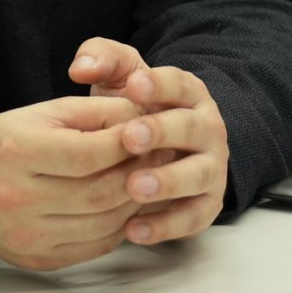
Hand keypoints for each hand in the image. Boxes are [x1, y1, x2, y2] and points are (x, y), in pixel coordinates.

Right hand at [0, 95, 152, 271]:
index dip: (129, 143)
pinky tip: (128, 205)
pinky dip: (120, 225)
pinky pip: (96, 246)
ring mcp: (27, 235)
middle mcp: (17, 198)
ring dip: (137, 201)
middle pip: (100, 192)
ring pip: (105, 223)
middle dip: (140, 173)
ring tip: (151, 178)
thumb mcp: (43, 112)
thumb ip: (94, 113)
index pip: (89, 154)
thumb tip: (144, 119)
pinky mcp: (39, 260)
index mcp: (17, 153)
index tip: (153, 131)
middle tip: (163, 155)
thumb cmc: (5, 144)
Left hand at [69, 39, 229, 246]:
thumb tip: (80, 66)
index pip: (180, 83)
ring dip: (169, 181)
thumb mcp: (122, 80)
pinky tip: (134, 231)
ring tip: (134, 187)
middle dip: (162, 132)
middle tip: (130, 137)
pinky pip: (193, 218)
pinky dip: (167, 226)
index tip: (134, 86)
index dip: (159, 84)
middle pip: (191, 128)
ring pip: (199, 174)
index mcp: (189, 94)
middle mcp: (207, 129)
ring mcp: (210, 168)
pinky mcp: (206, 205)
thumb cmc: (137, 112)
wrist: (164, 153)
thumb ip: (103, 61)